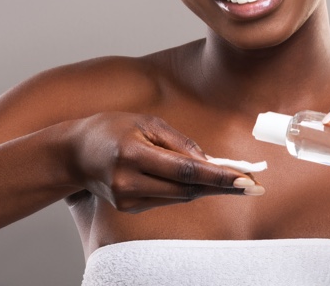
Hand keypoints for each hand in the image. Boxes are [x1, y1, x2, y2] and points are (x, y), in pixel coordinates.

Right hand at [66, 112, 262, 212]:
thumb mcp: (146, 122)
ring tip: (236, 180)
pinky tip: (201, 182)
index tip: (245, 179)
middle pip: (186, 189)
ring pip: (179, 197)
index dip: (218, 177)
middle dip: (222, 186)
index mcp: (133, 154)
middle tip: (254, 184)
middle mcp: (129, 181)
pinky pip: (167, 198)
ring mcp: (127, 198)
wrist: (74, 153)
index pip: (184, 170)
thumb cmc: (112, 129)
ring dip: (208, 188)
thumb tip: (210, 162)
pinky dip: (186, 189)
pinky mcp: (129, 207)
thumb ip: (179, 143)